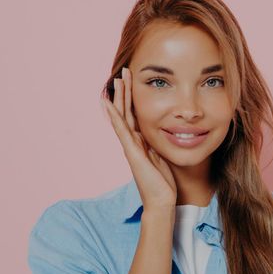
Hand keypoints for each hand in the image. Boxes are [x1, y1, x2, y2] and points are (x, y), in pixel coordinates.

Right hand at [102, 67, 176, 210]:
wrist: (161, 202)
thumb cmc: (163, 183)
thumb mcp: (162, 157)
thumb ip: (158, 145)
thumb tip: (163, 134)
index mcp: (140, 142)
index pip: (134, 115)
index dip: (132, 98)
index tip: (133, 80)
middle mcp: (132, 142)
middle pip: (126, 111)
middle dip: (125, 92)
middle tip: (124, 72)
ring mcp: (130, 147)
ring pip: (122, 117)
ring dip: (119, 97)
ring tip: (117, 79)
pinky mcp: (132, 152)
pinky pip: (121, 130)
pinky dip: (114, 116)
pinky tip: (108, 103)